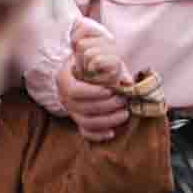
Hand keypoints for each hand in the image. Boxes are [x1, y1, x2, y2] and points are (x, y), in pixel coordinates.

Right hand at [57, 25, 129, 143]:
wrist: (82, 69)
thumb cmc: (92, 61)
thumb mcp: (99, 57)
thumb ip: (113, 67)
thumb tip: (128, 82)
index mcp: (64, 79)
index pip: (74, 90)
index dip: (93, 93)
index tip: (110, 90)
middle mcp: (64, 97)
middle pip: (82, 108)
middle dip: (105, 106)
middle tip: (123, 101)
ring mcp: (71, 111)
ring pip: (85, 122)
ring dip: (106, 120)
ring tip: (124, 114)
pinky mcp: (78, 121)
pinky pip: (85, 132)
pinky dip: (98, 135)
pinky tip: (112, 133)